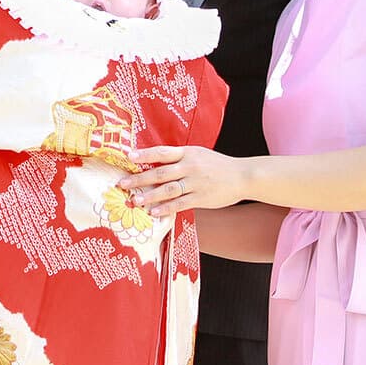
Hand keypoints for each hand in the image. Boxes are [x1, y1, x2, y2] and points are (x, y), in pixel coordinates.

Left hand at [122, 144, 249, 217]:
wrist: (242, 175)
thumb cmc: (216, 165)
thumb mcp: (198, 154)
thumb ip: (178, 158)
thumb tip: (153, 163)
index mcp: (187, 153)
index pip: (162, 152)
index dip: (145, 154)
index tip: (128, 157)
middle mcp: (190, 166)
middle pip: (161, 173)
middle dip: (140, 179)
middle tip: (123, 184)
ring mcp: (196, 182)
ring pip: (169, 189)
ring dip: (151, 196)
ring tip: (135, 200)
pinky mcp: (201, 197)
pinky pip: (181, 203)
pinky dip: (166, 208)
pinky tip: (154, 212)